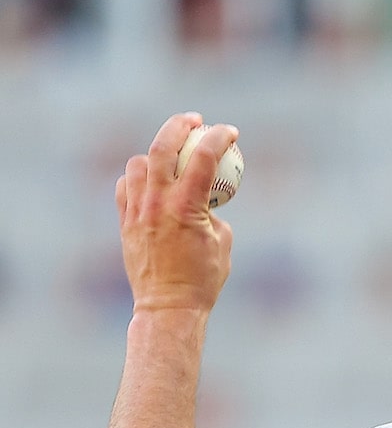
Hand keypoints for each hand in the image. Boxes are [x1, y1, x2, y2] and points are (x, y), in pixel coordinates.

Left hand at [115, 112, 237, 312]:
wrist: (168, 306)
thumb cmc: (204, 279)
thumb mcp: (223, 242)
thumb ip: (212, 212)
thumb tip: (207, 197)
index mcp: (187, 207)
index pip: (204, 157)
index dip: (219, 137)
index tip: (230, 132)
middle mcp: (158, 203)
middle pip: (163, 147)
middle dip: (180, 126)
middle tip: (195, 121)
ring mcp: (137, 211)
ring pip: (138, 164)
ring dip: (156, 154)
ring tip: (171, 157)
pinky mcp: (125, 222)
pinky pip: (125, 187)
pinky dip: (137, 179)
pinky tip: (150, 183)